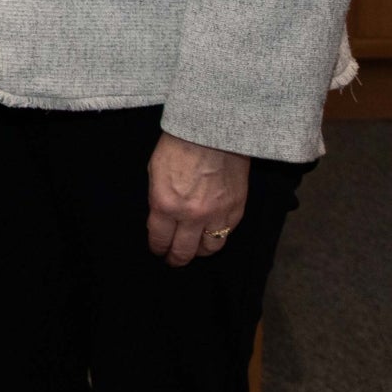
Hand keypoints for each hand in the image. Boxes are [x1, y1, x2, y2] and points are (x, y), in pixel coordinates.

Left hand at [147, 132, 250, 265]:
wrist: (213, 132)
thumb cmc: (178, 146)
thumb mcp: (155, 172)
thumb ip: (158, 199)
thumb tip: (159, 218)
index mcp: (165, 204)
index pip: (159, 238)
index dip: (157, 248)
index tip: (157, 251)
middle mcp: (191, 216)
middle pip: (183, 251)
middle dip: (175, 258)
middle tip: (173, 260)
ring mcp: (216, 215)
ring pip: (208, 249)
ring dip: (199, 252)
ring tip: (194, 250)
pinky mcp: (236, 211)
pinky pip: (227, 235)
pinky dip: (217, 237)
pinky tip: (211, 235)